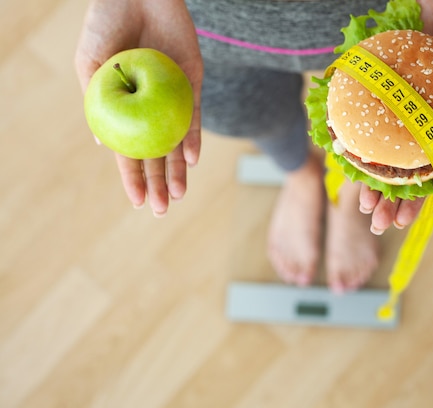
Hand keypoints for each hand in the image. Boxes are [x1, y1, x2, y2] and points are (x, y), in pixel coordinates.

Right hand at [75, 0, 202, 215]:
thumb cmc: (106, 25)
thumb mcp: (91, 65)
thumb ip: (98, 102)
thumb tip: (104, 146)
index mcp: (123, 108)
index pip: (129, 151)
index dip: (132, 178)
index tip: (136, 202)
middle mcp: (149, 107)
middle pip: (156, 153)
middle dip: (158, 183)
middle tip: (160, 210)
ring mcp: (172, 98)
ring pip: (177, 142)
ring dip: (179, 169)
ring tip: (178, 195)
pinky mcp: (192, 83)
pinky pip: (194, 115)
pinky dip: (193, 137)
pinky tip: (192, 160)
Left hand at [359, 0, 432, 233]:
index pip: (427, 180)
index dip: (415, 203)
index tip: (401, 222)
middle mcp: (418, 132)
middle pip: (400, 176)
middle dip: (388, 202)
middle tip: (375, 222)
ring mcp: (398, 117)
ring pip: (380, 158)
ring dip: (369, 183)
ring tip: (360, 205)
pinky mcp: (381, 98)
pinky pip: (364, 124)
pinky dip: (355, 143)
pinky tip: (344, 162)